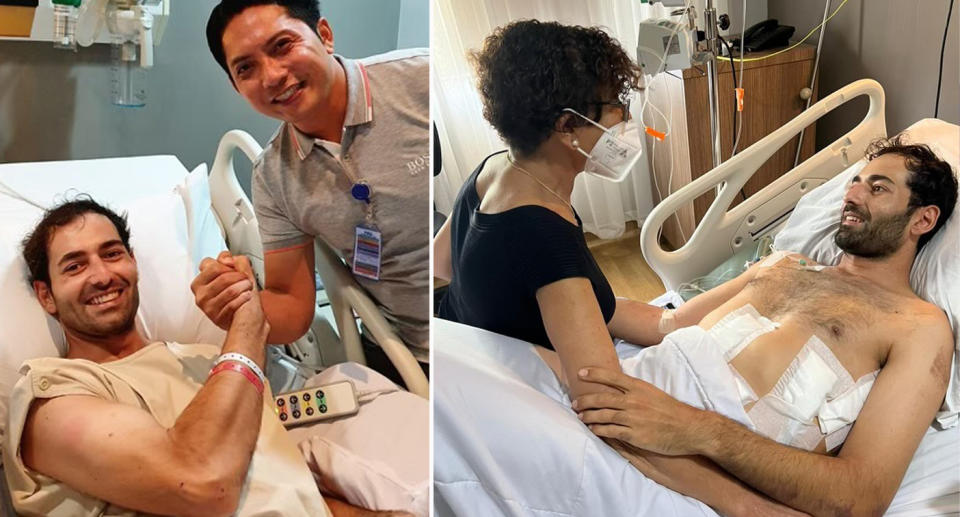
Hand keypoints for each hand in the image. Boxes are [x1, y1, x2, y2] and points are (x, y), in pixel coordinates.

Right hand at [190, 251, 253, 329]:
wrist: (244, 317)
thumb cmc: (238, 294)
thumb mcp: (235, 273)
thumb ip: (230, 260)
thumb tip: (226, 259)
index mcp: (200, 282)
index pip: (213, 266)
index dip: (229, 266)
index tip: (235, 270)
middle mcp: (200, 294)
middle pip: (224, 278)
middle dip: (240, 276)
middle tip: (247, 279)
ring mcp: (207, 307)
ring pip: (230, 290)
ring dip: (244, 286)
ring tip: (248, 286)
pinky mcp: (216, 317)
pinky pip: (233, 304)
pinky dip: (244, 298)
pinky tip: (247, 296)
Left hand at [573, 367, 705, 455]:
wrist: (689, 428)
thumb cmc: (672, 411)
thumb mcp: (653, 393)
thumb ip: (635, 390)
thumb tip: (618, 388)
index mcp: (639, 387)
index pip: (611, 377)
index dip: (594, 374)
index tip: (580, 372)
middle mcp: (633, 401)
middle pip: (602, 398)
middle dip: (585, 400)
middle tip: (574, 403)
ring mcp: (633, 418)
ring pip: (603, 415)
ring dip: (589, 416)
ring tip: (581, 417)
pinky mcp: (634, 435)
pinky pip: (611, 432)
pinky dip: (599, 430)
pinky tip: (594, 430)